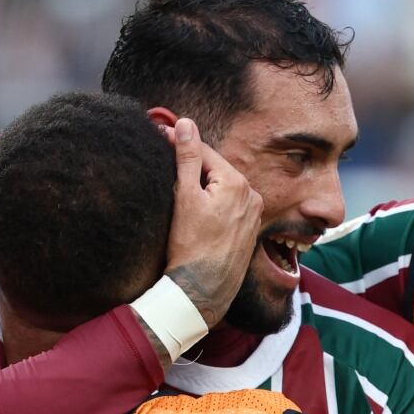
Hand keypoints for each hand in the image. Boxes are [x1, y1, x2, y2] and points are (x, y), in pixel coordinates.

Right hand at [164, 119, 262, 327]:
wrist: (202, 290)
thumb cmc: (190, 245)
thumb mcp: (184, 196)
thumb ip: (186, 157)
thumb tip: (184, 123)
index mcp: (237, 183)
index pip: (205, 153)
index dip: (180, 144)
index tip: (159, 136)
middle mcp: (252, 195)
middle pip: (215, 170)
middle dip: (192, 167)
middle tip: (163, 164)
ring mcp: (253, 214)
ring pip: (222, 189)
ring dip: (202, 186)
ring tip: (178, 191)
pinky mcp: (249, 231)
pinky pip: (229, 207)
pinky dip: (213, 204)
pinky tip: (196, 213)